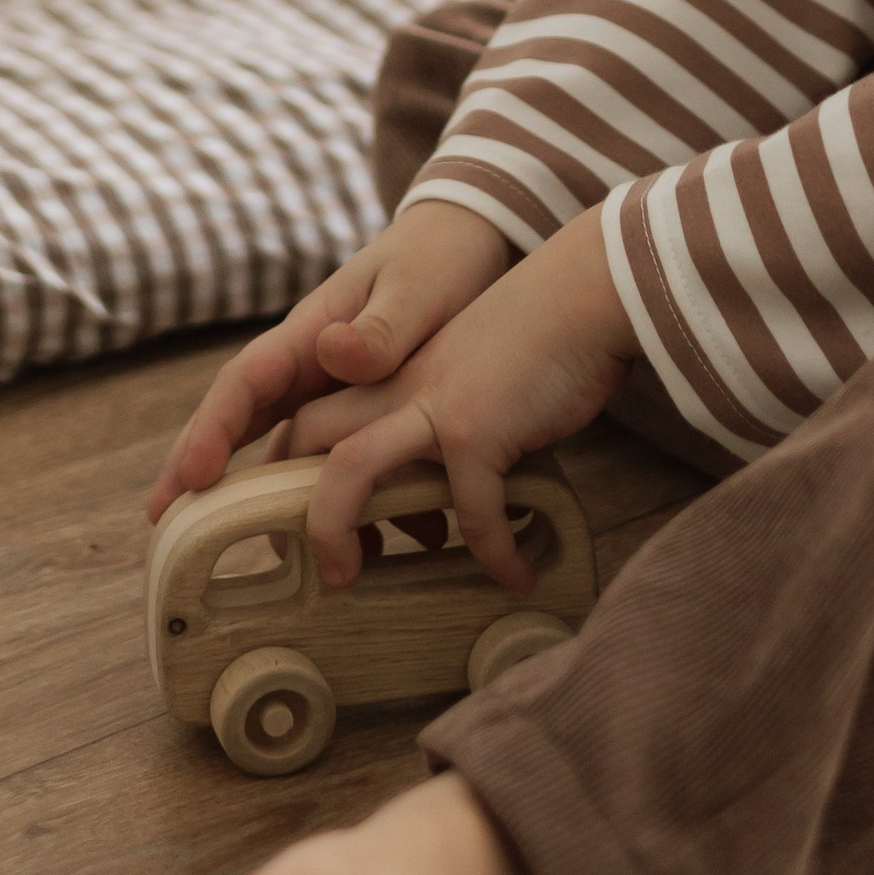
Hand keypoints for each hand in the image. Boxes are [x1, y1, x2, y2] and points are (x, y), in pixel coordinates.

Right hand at [146, 200, 514, 520]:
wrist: (468, 243)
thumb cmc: (440, 260)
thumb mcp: (418, 290)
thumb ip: (381, 326)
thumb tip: (332, 351)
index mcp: (311, 331)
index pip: (246, 381)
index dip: (212, 429)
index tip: (193, 476)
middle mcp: (306, 362)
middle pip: (239, 416)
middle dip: (196, 463)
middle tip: (162, 518)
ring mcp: (327, 386)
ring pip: (276, 441)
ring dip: (252, 491)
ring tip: (228, 544)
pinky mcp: (358, 406)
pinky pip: (326, 454)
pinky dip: (317, 494)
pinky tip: (329, 535)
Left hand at [283, 208, 636, 591]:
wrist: (584, 295)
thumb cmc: (536, 342)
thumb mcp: (466, 379)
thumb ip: (438, 427)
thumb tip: (441, 504)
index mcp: (389, 375)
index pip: (308, 418)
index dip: (289, 469)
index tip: (299, 523)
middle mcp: (395, 386)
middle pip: (305, 436)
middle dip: (291, 499)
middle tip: (317, 561)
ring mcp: (430, 404)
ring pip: (346, 469)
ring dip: (334, 529)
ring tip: (353, 580)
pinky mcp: (476, 427)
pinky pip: (472, 512)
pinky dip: (493, 550)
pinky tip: (518, 575)